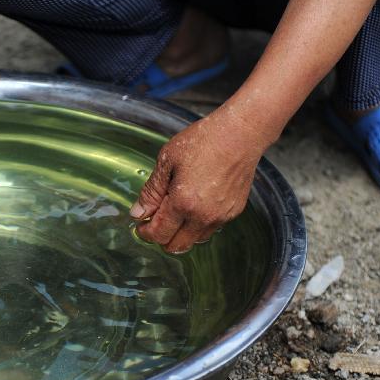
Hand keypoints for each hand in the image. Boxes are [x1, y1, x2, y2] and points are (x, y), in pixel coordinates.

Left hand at [130, 109, 267, 253]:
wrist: (241, 133)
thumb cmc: (204, 141)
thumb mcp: (167, 160)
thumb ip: (151, 191)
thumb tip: (138, 213)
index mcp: (184, 203)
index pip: (158, 234)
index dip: (145, 232)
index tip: (141, 224)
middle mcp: (204, 216)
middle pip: (176, 246)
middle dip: (161, 238)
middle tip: (155, 220)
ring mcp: (221, 216)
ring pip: (195, 240)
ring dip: (181, 232)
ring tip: (176, 209)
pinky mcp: (234, 211)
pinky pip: (211, 228)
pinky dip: (198, 223)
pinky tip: (195, 202)